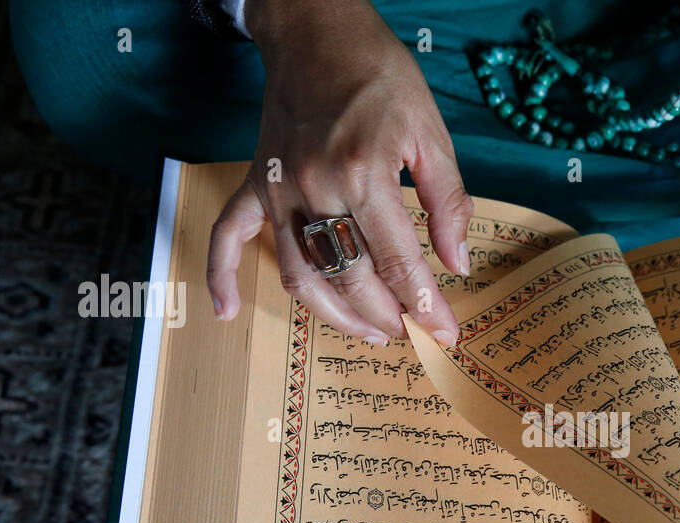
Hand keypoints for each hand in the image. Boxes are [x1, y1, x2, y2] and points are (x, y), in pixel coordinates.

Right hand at [207, 0, 469, 345]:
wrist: (318, 31)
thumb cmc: (380, 77)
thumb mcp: (431, 133)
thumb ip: (449, 203)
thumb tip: (457, 264)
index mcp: (364, 173)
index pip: (398, 261)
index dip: (425, 305)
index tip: (445, 333)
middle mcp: (315, 186)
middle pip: (349, 278)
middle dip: (385, 316)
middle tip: (412, 333)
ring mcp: (278, 188)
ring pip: (300, 275)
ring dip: (333, 315)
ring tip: (369, 331)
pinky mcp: (256, 183)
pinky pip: (228, 235)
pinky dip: (221, 275)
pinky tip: (226, 311)